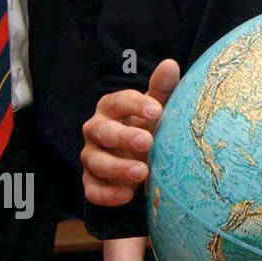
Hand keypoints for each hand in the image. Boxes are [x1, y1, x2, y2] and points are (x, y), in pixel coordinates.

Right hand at [81, 59, 178, 205]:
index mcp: (111, 108)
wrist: (139, 156)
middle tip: (147, 142)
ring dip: (117, 168)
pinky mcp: (92, 182)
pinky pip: (93, 190)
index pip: (118, 101)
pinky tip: (128, 195)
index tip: (158, 109)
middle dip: (123, 137)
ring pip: (96, 161)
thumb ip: (162, 89)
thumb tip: (170, 64)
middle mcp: (96, 130)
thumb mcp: (157, 107)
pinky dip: (108, 194)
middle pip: (102, 131)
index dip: (136, 105)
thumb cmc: (149, 124)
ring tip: (142, 173)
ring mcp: (91, 157)